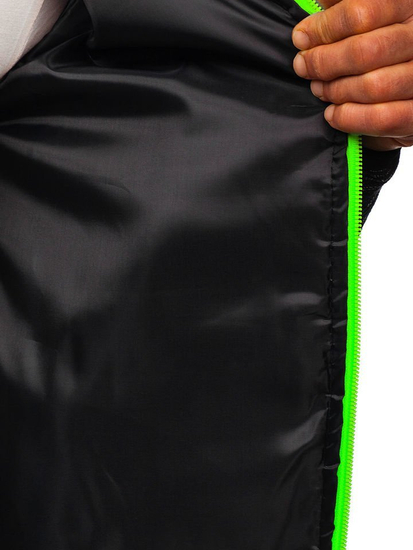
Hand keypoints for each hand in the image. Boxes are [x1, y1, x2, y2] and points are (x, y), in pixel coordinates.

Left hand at [291, 0, 412, 150]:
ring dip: (335, 90)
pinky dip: (349, 117)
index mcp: (408, 6)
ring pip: (372, 86)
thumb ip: (344, 5)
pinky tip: (333, 113)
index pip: (362, 12)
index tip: (301, 37)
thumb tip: (318, 3)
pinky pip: (381, 118)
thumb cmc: (381, 43)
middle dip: (323, 62)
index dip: (324, 27)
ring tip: (319, 88)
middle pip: (364, 52)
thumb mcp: (368, 14)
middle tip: (303, 66)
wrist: (405, 83)